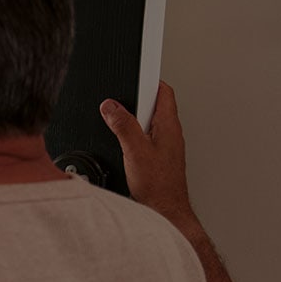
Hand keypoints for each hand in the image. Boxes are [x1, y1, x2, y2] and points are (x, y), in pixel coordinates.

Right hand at [100, 81, 197, 223]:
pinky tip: (121, 144)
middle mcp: (170, 134)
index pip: (164, 91)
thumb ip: (123, 125)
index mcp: (169, 126)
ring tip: (117, 121)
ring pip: (149, 121)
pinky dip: (133, 134)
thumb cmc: (158, 186)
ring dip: (133, 118)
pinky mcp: (158, 157)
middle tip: (120, 98)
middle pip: (155, 104)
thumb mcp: (134, 151)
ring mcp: (165, 145)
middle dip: (136, 98)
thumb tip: (110, 106)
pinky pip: (145, 137)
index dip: (150, 78)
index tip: (138, 70)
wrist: (165, 211)